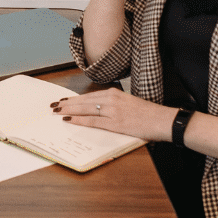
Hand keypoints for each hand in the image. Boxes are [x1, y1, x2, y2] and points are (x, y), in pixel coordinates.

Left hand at [51, 88, 177, 142]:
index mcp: (115, 93)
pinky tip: (69, 120)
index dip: (75, 99)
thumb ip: (114, 104)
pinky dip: (79, 120)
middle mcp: (112, 99)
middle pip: (83, 101)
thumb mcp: (129, 103)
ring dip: (69, 110)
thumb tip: (100, 110)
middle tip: (54, 106)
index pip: (89, 95)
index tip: (64, 100)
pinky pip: (92, 121)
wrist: (163, 120)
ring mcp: (113, 111)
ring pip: (85, 109)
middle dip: (67, 104)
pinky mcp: (115, 123)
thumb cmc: (148, 114)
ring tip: (57, 112)